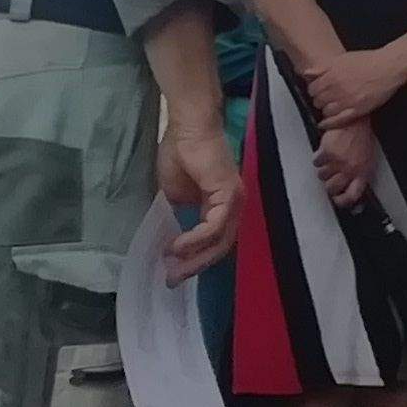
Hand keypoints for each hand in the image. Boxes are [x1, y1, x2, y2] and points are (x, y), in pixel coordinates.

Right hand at [156, 105, 241, 283]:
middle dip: (194, 267)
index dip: (194, 260)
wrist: (187, 127)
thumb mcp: (176, 194)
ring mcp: (235, 200)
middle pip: (220, 248)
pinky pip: (215, 227)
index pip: (214, 242)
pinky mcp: (230, 194)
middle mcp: (233, 206)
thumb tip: (178, 235)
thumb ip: (181, 215)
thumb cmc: (181, 153)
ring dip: (194, 258)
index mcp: (221, 206)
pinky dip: (196, 240)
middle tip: (171, 279)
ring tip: (171, 265)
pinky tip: (177, 246)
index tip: (172, 272)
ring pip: (220, 242)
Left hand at [306, 48, 402, 126]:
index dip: (314, 90)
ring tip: (330, 107)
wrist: (388, 67)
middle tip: (324, 98)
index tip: (318, 91)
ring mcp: (346, 100)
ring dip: (325, 110)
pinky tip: (325, 124)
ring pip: (325, 111)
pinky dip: (329, 123)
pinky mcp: (357, 110)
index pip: (312, 89)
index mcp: (332, 75)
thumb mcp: (342, 59)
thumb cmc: (368, 61)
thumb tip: (306, 73)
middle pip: (317, 101)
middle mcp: (337, 88)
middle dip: (319, 100)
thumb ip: (322, 67)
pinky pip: (337, 121)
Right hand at [316, 117, 380, 208]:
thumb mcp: (367, 159)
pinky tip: (326, 150)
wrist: (356, 120)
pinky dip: (319, 157)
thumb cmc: (362, 138)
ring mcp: (338, 161)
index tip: (337, 200)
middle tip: (331, 177)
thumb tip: (348, 188)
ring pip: (321, 176)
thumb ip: (358, 175)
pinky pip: (316, 162)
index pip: (351, 196)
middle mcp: (350, 169)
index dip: (342, 201)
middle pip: (331, 188)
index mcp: (363, 173)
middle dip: (329, 184)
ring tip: (331, 159)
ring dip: (324, 169)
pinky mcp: (327, 152)